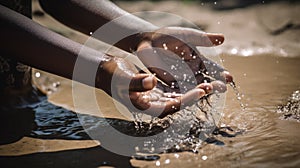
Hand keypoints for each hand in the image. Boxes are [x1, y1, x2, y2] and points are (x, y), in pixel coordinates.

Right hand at [96, 57, 212, 117]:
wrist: (108, 72)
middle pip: (179, 103)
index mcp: (145, 106)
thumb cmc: (113, 76)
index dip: (187, 100)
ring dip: (194, 91)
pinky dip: (186, 85)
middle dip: (196, 96)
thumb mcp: (123, 78)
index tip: (201, 90)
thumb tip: (152, 83)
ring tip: (210, 83)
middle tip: (213, 86)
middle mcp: (153, 105)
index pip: (170, 106)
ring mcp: (156, 98)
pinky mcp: (157, 91)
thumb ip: (136, 82)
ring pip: (180, 96)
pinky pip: (175, 90)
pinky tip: (196, 79)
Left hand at [136, 27, 232, 92]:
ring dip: (201, 90)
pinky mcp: (170, 84)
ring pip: (194, 88)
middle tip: (222, 88)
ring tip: (208, 91)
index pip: (213, 69)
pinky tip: (190, 97)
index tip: (229, 78)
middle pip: (206, 81)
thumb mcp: (187, 36)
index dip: (221, 73)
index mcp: (199, 61)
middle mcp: (193, 72)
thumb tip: (223, 38)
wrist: (149, 41)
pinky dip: (185, 94)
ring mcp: (182, 79)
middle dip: (214, 85)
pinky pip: (179, 91)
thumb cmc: (169, 36)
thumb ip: (202, 39)